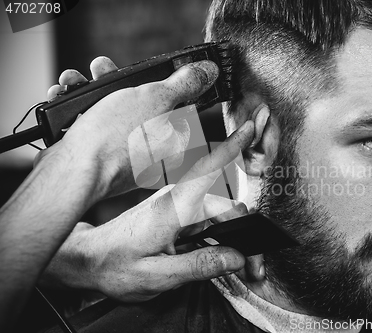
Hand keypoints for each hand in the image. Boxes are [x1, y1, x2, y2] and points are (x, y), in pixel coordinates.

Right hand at [39, 56, 218, 200]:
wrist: (72, 171)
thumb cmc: (117, 138)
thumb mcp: (157, 98)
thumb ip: (184, 83)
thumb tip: (210, 71)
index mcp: (175, 144)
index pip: (177, 108)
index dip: (159, 86)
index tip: (144, 76)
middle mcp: (151, 154)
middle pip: (141, 107)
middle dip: (116, 83)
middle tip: (102, 70)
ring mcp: (122, 158)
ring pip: (112, 114)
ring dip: (92, 92)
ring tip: (77, 82)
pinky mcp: (96, 158)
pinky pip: (93, 128)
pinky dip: (79, 110)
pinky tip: (65, 100)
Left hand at [42, 120, 254, 301]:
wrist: (88, 260)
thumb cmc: (112, 265)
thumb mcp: (157, 275)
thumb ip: (199, 265)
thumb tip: (235, 256)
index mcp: (172, 208)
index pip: (208, 170)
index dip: (231, 148)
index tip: (249, 128)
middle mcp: (177, 200)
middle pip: (225, 210)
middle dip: (243, 238)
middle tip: (252, 270)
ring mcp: (177, 206)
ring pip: (217, 218)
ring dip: (230, 241)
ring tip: (235, 268)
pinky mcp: (175, 214)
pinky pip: (206, 223)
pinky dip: (216, 240)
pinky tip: (214, 257)